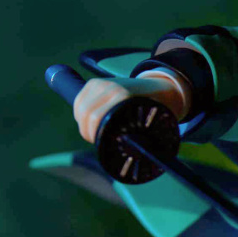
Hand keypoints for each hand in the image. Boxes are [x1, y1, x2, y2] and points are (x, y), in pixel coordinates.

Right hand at [73, 73, 188, 144]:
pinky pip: (79, 102)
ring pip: (80, 108)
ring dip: (83, 124)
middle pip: (85, 114)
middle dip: (87, 132)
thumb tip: (131, 153)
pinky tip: (90, 123)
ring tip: (94, 134)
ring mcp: (100, 83)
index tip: (102, 145)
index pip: (96, 118)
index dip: (95, 135)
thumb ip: (139, 134)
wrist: (158, 86)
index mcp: (123, 96)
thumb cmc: (157, 109)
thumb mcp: (151, 122)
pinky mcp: (94, 83)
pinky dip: (81, 115)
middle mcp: (109, 87)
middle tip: (96, 141)